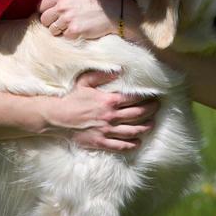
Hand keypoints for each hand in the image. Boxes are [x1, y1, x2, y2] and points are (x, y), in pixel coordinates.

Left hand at [38, 0, 122, 39]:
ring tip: (69, 28)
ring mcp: (68, 19)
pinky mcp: (74, 31)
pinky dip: (70, 36)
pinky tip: (78, 31)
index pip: (41, 5)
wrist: (116, 11)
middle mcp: (62, 6)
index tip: (50, 14)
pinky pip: (64, 37)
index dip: (45, 11)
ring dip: (59, 30)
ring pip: (52, 30)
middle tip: (59, 23)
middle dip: (50, 22)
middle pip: (44, 19)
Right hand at [43, 70, 159, 151]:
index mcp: (108, 100)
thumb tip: (120, 70)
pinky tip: (138, 142)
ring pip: (132, 131)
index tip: (153, 95)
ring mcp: (107, 131)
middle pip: (138, 114)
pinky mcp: (101, 142)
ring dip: (145, 127)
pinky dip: (132, 144)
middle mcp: (111, 116)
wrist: (57, 117)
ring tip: (152, 124)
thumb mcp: (85, 81)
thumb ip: (103, 75)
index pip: (133, 99)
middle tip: (157, 107)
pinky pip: (120, 146)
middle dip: (151, 110)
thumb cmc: (72, 98)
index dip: (146, 97)